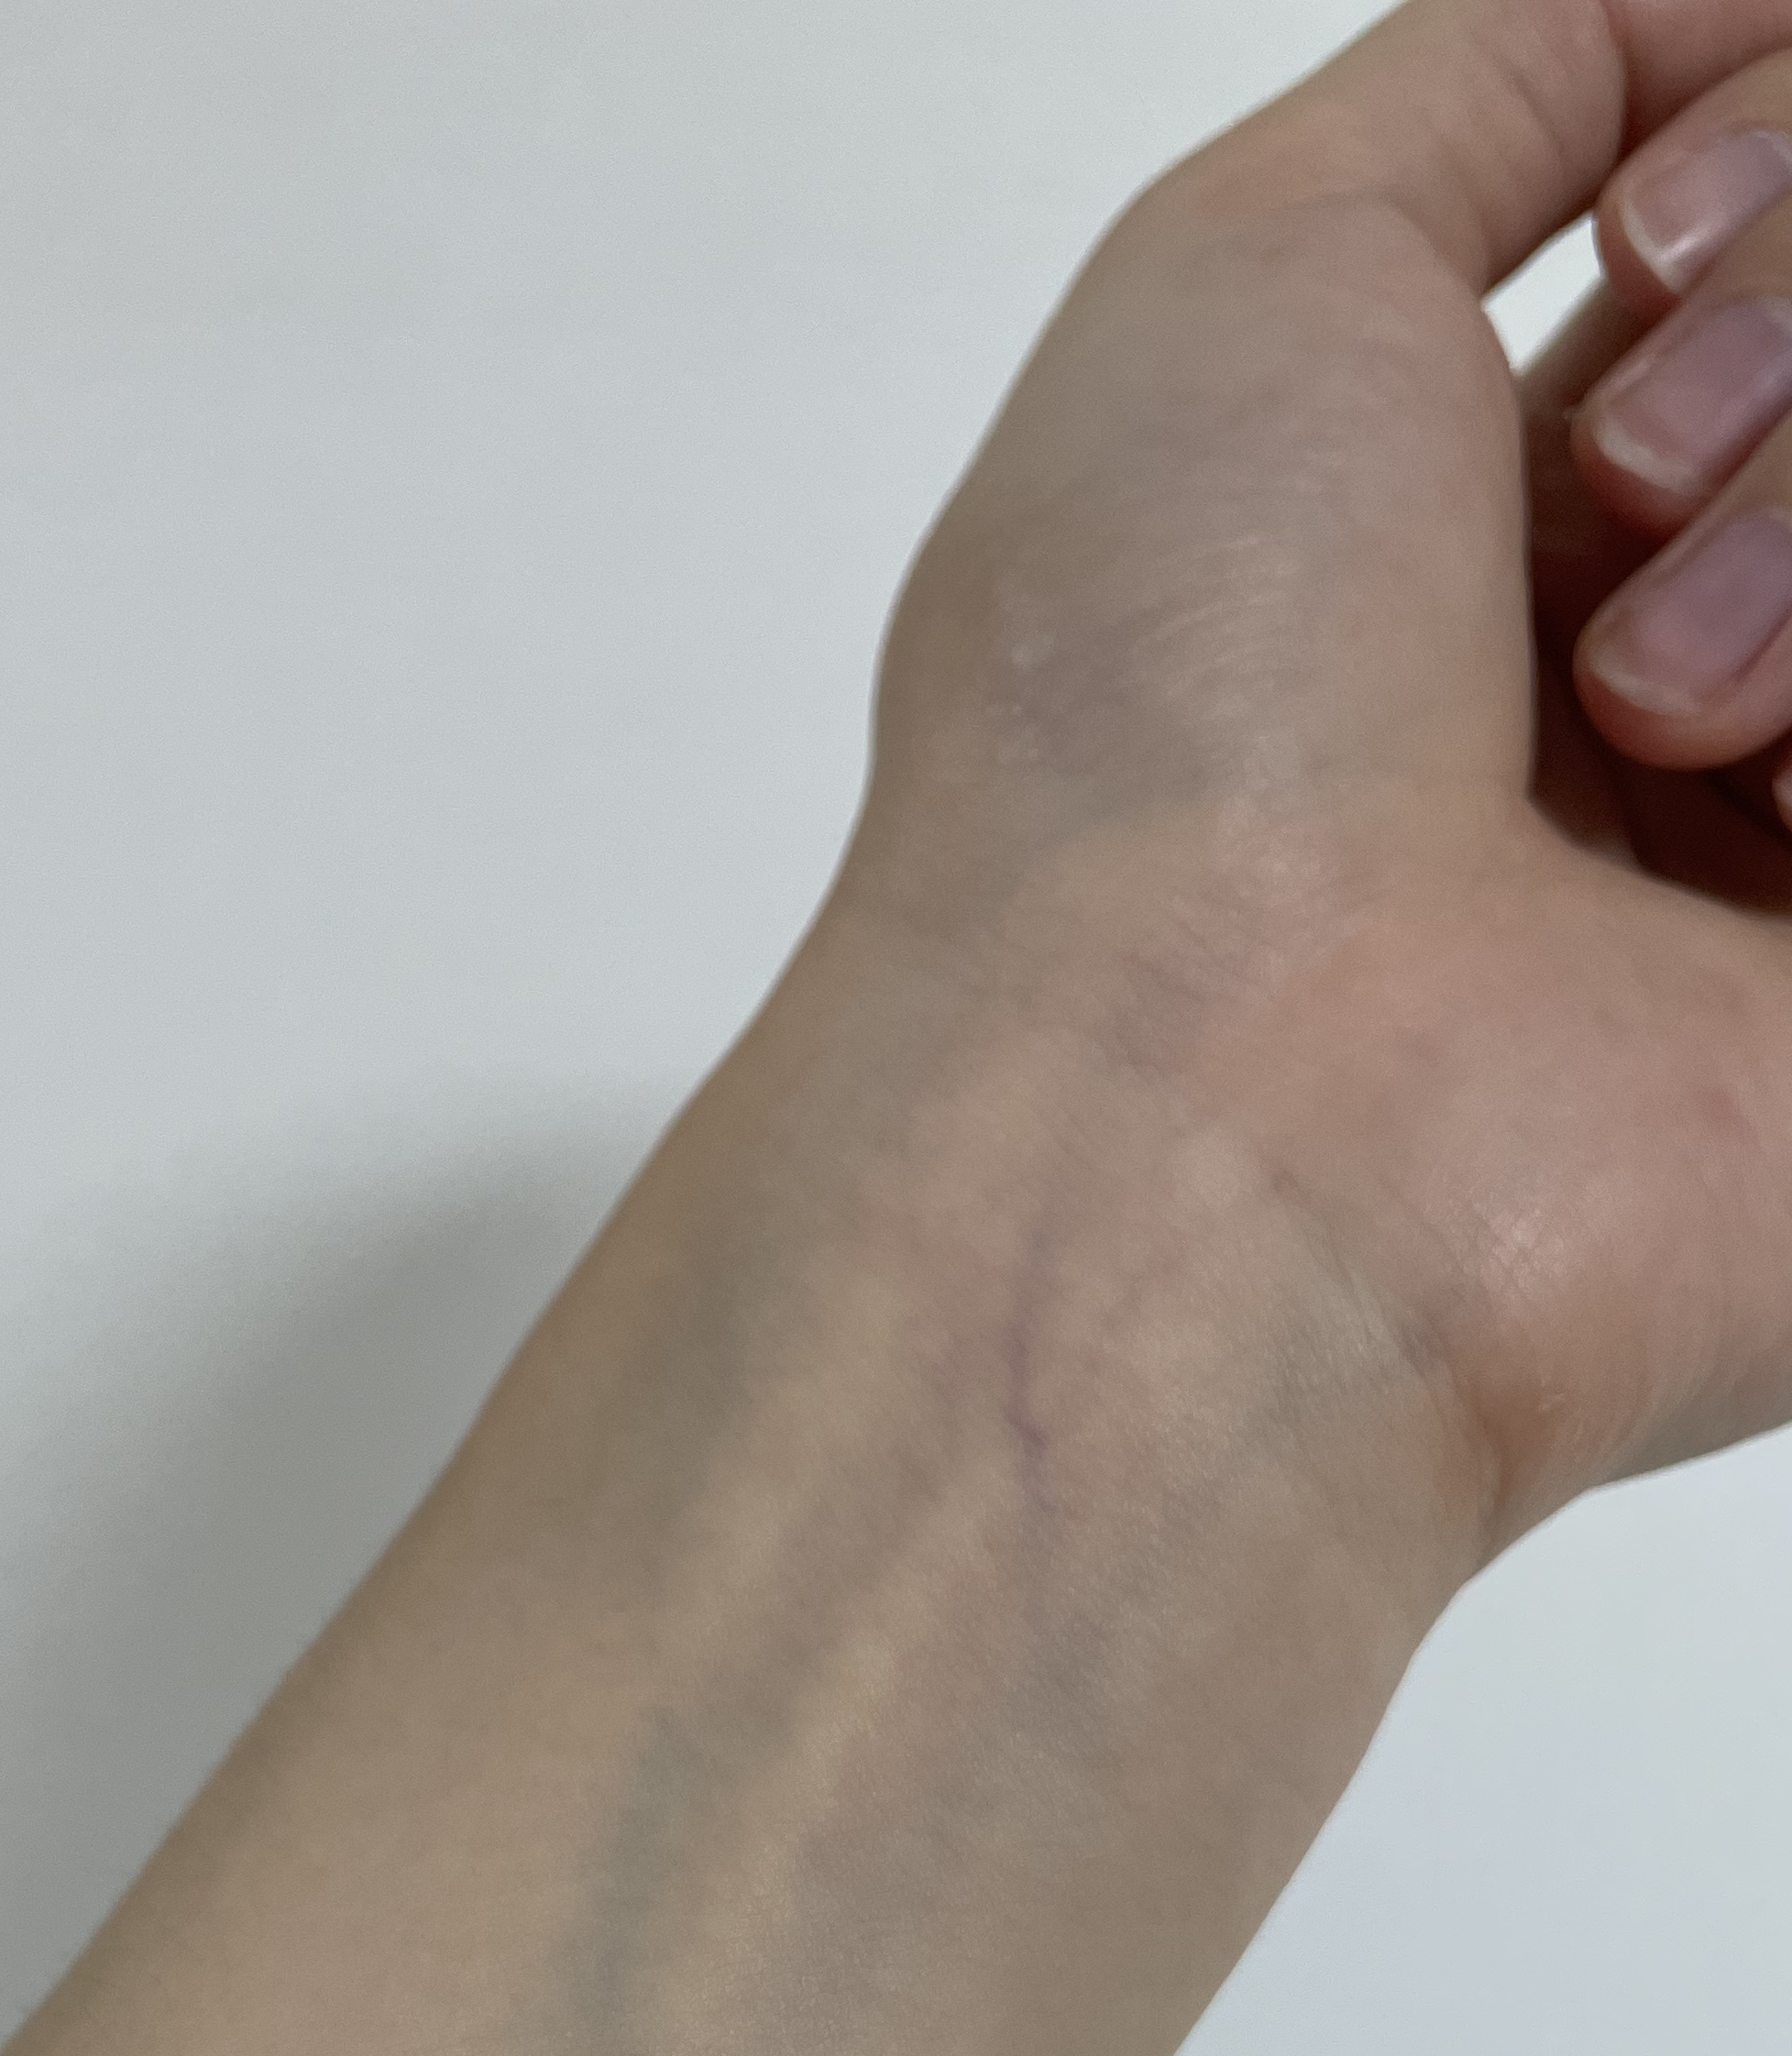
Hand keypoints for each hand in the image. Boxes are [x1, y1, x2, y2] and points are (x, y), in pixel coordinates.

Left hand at [820, 0, 1791, 1572]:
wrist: (1215, 1109)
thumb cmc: (1162, 726)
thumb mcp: (1256, 258)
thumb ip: (1519, 64)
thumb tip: (1743, 17)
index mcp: (1492, 526)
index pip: (1771, 237)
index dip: (1763, 174)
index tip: (1639, 264)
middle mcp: (1666, 671)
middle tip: (1604, 512)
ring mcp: (1780, 841)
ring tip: (1643, 711)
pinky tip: (1767, 806)